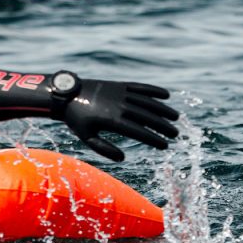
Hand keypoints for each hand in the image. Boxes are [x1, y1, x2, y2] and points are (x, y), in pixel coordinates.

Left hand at [56, 75, 179, 160]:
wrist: (66, 95)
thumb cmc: (76, 119)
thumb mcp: (86, 137)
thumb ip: (103, 149)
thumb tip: (123, 158)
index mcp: (111, 120)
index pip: (138, 131)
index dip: (153, 138)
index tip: (165, 145)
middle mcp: (119, 105)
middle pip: (147, 117)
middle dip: (163, 126)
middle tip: (176, 134)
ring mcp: (120, 93)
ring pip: (147, 101)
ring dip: (163, 109)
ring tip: (176, 117)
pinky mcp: (119, 84)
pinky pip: (140, 87)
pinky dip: (153, 90)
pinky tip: (166, 95)